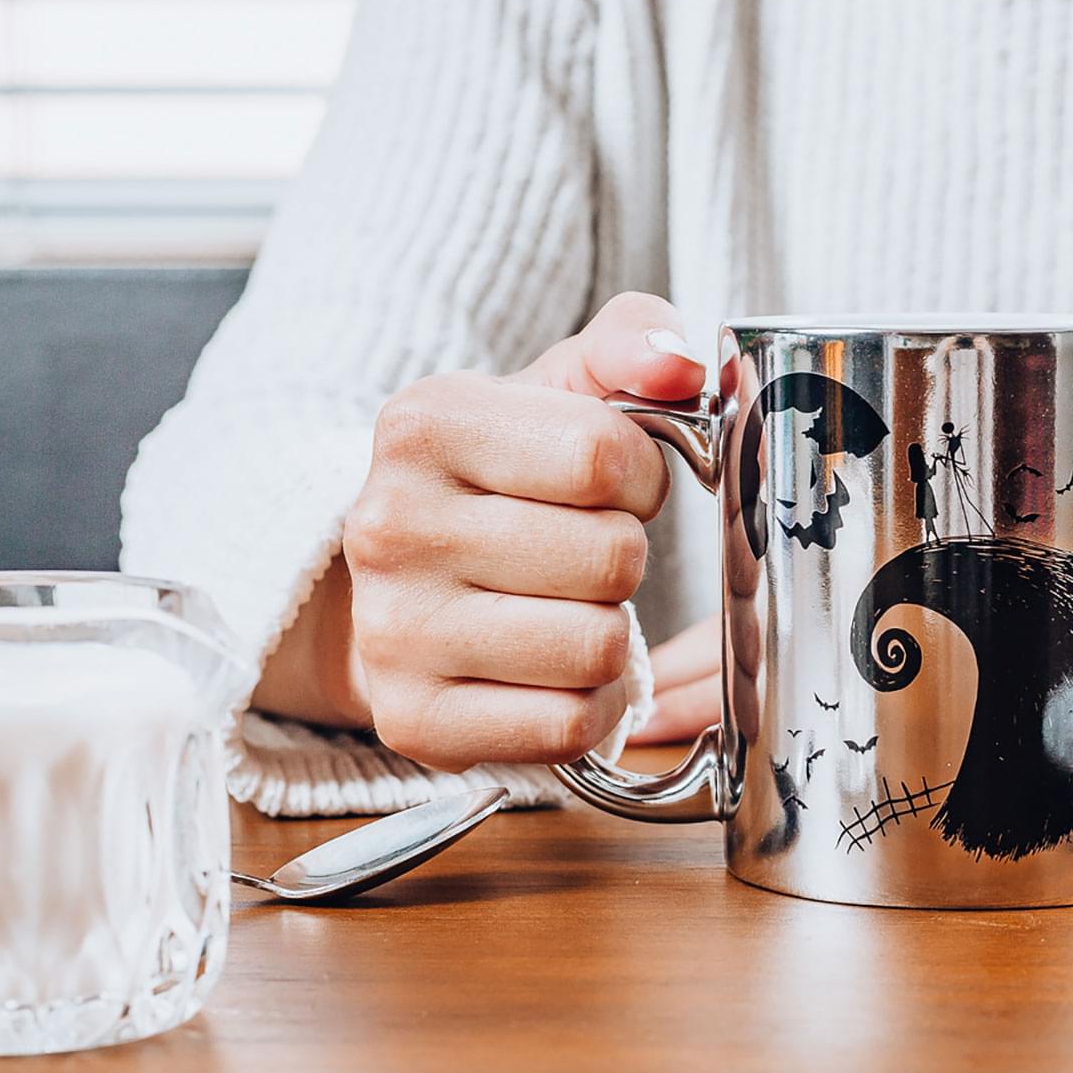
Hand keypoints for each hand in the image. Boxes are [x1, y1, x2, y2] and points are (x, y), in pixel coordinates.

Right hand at [331, 293, 705, 771]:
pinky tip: (551, 675)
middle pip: (612, 557)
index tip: (608, 487)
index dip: (640, 478)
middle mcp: (391, 527)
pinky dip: (587, 707)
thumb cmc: (500, 485)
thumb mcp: (557, 391)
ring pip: (598, 647)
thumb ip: (633, 345)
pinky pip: (568, 726)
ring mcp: (393, 632)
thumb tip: (682, 365)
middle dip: (621, 559)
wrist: (390, 588)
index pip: (606, 455)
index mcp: (424, 424)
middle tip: (576, 556)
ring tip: (562, 612)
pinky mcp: (414, 722)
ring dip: (609, 637)